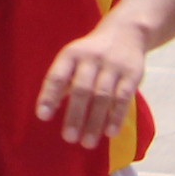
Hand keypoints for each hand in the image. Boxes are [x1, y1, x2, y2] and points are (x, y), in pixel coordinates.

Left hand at [37, 18, 148, 148]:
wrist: (126, 32)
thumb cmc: (92, 52)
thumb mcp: (73, 58)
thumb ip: (63, 81)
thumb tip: (47, 109)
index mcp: (71, 55)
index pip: (57, 76)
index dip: (49, 96)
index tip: (42, 117)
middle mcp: (91, 59)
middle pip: (82, 90)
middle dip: (75, 115)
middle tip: (68, 138)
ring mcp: (113, 66)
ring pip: (102, 97)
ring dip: (94, 122)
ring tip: (87, 143)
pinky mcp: (132, 74)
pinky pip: (123, 98)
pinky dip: (116, 117)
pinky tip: (110, 133)